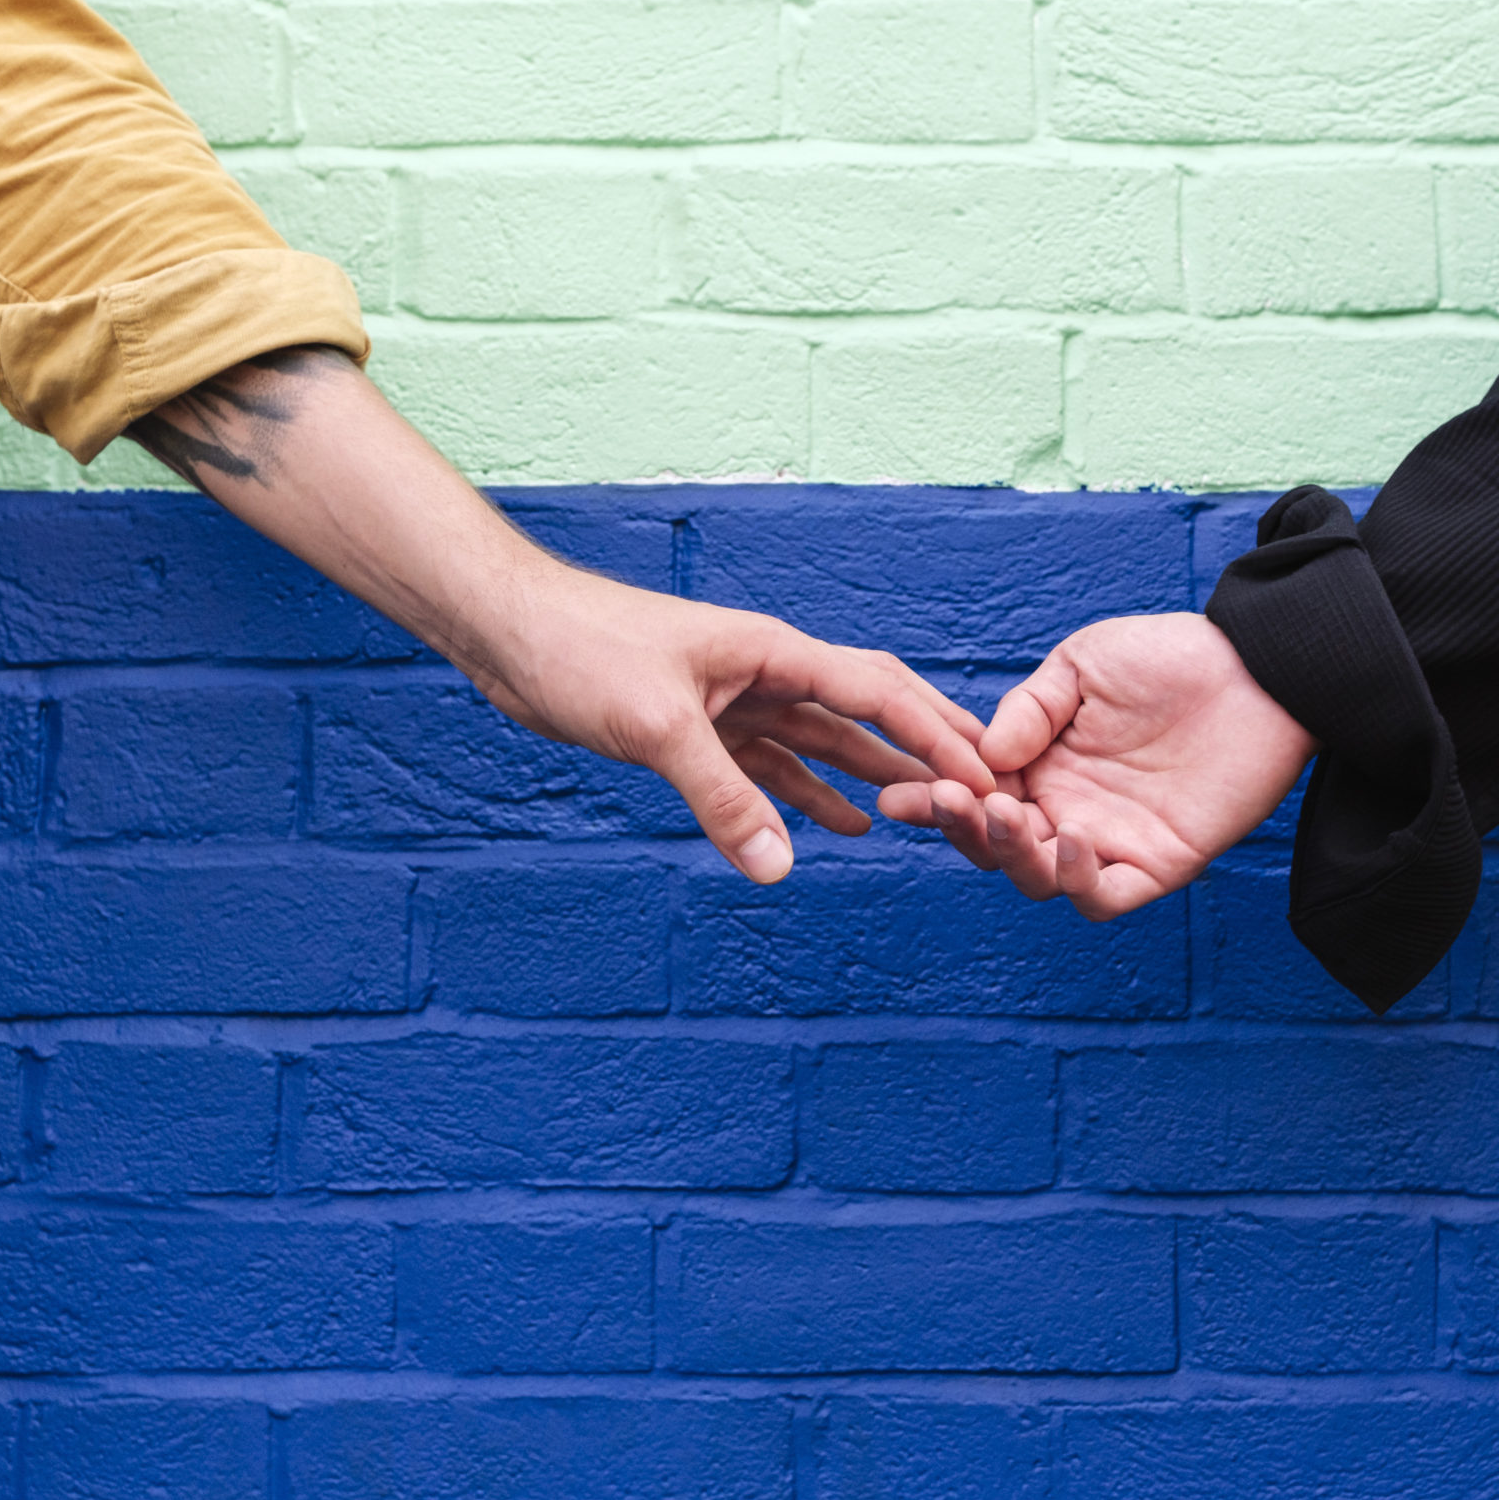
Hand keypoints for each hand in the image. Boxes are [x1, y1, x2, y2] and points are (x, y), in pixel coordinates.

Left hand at [473, 563, 992, 882]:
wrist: (511, 631)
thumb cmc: (581, 649)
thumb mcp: (658, 727)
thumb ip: (724, 798)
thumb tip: (779, 868)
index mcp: (774, 653)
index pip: (878, 691)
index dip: (936, 732)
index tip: (988, 772)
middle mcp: (767, 674)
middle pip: (867, 715)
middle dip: (925, 753)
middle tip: (986, 794)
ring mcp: (736, 701)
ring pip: (825, 746)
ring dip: (875, 781)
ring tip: (931, 821)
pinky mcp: (701, 729)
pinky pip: (774, 768)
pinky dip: (808, 797)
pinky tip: (841, 826)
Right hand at [879, 612, 1313, 917]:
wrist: (1258, 668)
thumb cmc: (1171, 658)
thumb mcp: (1083, 664)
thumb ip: (1030, 708)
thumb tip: (986, 753)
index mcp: (1040, 769)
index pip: (975, 798)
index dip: (934, 803)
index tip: (898, 795)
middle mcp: (1067, 812)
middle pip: (997, 847)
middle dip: (964, 829)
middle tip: (951, 801)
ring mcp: (1110, 843)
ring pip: (1040, 879)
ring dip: (1011, 856)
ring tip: (1004, 814)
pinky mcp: (1159, 865)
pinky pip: (1104, 895)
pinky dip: (1077, 881)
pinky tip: (1067, 840)